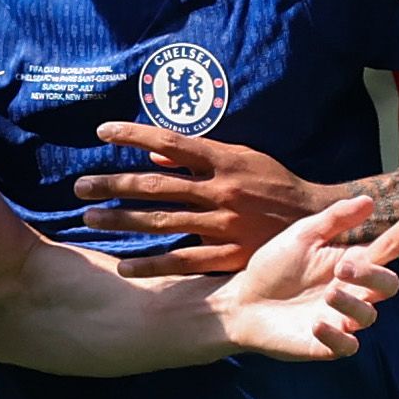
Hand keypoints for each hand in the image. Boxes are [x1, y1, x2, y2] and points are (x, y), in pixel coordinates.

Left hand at [73, 125, 343, 277]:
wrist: (320, 219)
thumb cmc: (274, 183)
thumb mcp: (244, 158)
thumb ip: (199, 157)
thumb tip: (155, 156)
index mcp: (225, 160)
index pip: (170, 142)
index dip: (134, 135)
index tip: (101, 131)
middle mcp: (222, 190)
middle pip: (157, 186)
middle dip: (114, 185)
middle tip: (79, 187)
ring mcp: (224, 224)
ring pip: (163, 222)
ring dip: (123, 221)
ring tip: (90, 219)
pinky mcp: (229, 255)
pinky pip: (183, 262)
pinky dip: (151, 265)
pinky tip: (123, 266)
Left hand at [209, 197, 398, 360]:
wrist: (241, 302)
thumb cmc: (273, 267)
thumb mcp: (301, 237)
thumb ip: (333, 220)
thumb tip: (369, 200)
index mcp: (352, 263)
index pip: (386, 250)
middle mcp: (353, 292)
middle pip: (387, 286)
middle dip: (373, 276)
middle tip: (343, 268)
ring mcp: (341, 320)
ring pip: (368, 316)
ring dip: (352, 304)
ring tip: (328, 293)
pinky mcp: (324, 345)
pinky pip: (346, 347)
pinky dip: (336, 336)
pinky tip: (316, 323)